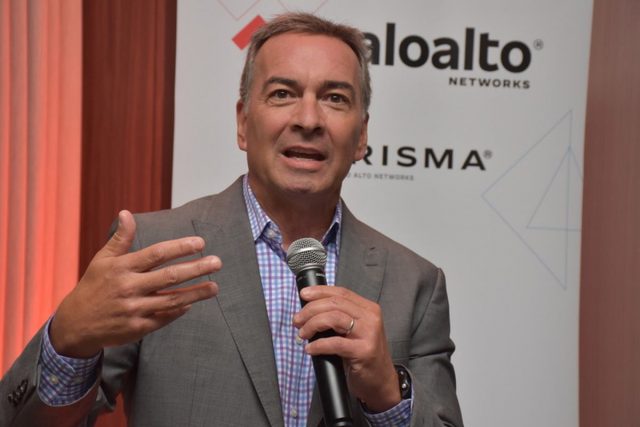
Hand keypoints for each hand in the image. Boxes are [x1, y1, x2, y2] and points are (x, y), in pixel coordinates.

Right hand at [50, 210, 220, 357]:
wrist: (75, 324)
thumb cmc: (93, 286)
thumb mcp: (102, 260)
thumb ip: (120, 238)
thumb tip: (126, 213)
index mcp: (121, 268)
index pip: (156, 254)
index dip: (180, 247)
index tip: (200, 242)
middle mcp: (128, 288)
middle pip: (169, 276)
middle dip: (196, 268)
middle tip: (217, 262)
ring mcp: (133, 309)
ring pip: (172, 299)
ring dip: (196, 293)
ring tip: (215, 287)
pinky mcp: (137, 329)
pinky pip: (164, 318)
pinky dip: (179, 310)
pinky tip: (192, 303)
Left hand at [293, 286, 400, 411]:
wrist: (381, 380)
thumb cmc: (363, 355)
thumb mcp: (355, 330)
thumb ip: (340, 317)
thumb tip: (310, 310)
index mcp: (368, 309)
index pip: (341, 293)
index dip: (320, 292)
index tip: (304, 295)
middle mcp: (371, 317)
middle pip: (335, 303)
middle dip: (310, 310)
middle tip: (297, 320)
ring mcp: (369, 334)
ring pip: (333, 318)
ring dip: (312, 324)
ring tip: (302, 334)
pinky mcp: (364, 351)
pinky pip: (335, 343)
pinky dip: (318, 345)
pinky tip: (310, 349)